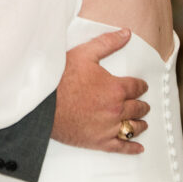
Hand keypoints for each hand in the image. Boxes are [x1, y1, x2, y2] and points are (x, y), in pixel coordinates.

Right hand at [51, 28, 149, 153]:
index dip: (140, 85)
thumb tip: (126, 33)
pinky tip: (139, 148)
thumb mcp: (84, 54)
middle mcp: (116, 109)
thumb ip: (108, 43)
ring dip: (140, 123)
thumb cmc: (60, 78)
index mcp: (116, 87)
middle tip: (142, 104)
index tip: (140, 86)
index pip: (137, 87)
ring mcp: (109, 128)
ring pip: (133, 127)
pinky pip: (122, 147)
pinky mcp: (99, 142)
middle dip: (141, 104)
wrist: (41, 104)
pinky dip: (132, 148)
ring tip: (141, 122)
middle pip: (137, 108)